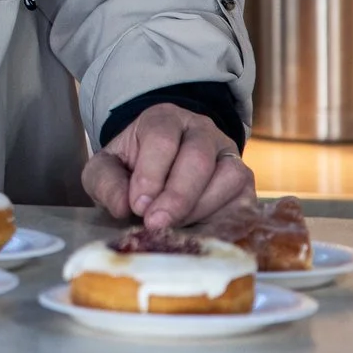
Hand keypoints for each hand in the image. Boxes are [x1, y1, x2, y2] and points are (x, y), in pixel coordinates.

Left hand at [80, 103, 254, 230]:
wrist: (160, 169)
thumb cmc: (132, 168)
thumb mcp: (107, 169)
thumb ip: (106, 183)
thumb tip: (123, 206)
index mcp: (164, 119)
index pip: (162, 138)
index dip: (150, 174)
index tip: (138, 205)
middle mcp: (201, 130)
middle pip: (198, 158)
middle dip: (177, 196)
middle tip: (156, 224)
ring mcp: (228, 154)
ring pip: (228, 177)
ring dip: (200, 209)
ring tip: (175, 228)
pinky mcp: (244, 183)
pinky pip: (245, 201)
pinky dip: (223, 221)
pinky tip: (199, 233)